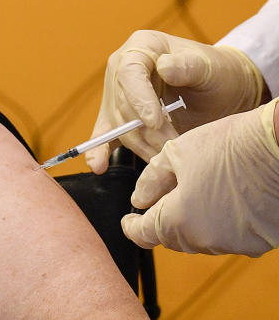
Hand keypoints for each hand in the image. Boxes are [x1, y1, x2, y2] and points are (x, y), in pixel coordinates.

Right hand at [85, 30, 263, 173]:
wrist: (222, 92)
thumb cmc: (217, 74)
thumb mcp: (210, 67)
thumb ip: (188, 65)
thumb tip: (164, 66)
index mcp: (141, 47)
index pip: (129, 73)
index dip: (138, 99)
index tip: (155, 122)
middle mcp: (122, 69)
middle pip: (122, 104)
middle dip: (146, 130)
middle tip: (172, 147)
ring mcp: (118, 94)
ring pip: (119, 125)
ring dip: (141, 145)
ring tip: (165, 157)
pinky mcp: (118, 117)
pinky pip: (105, 134)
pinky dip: (100, 150)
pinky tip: (99, 165)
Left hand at [121, 99, 278, 255]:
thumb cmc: (228, 145)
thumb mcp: (177, 154)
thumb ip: (152, 181)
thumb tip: (139, 198)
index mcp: (179, 220)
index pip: (144, 234)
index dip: (132, 226)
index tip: (128, 219)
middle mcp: (207, 239)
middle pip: (173, 238)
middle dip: (162, 220)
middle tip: (161, 197)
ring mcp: (236, 243)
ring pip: (202, 239)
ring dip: (192, 222)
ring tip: (197, 191)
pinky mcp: (260, 241)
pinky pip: (230, 237)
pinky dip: (221, 223)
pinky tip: (224, 199)